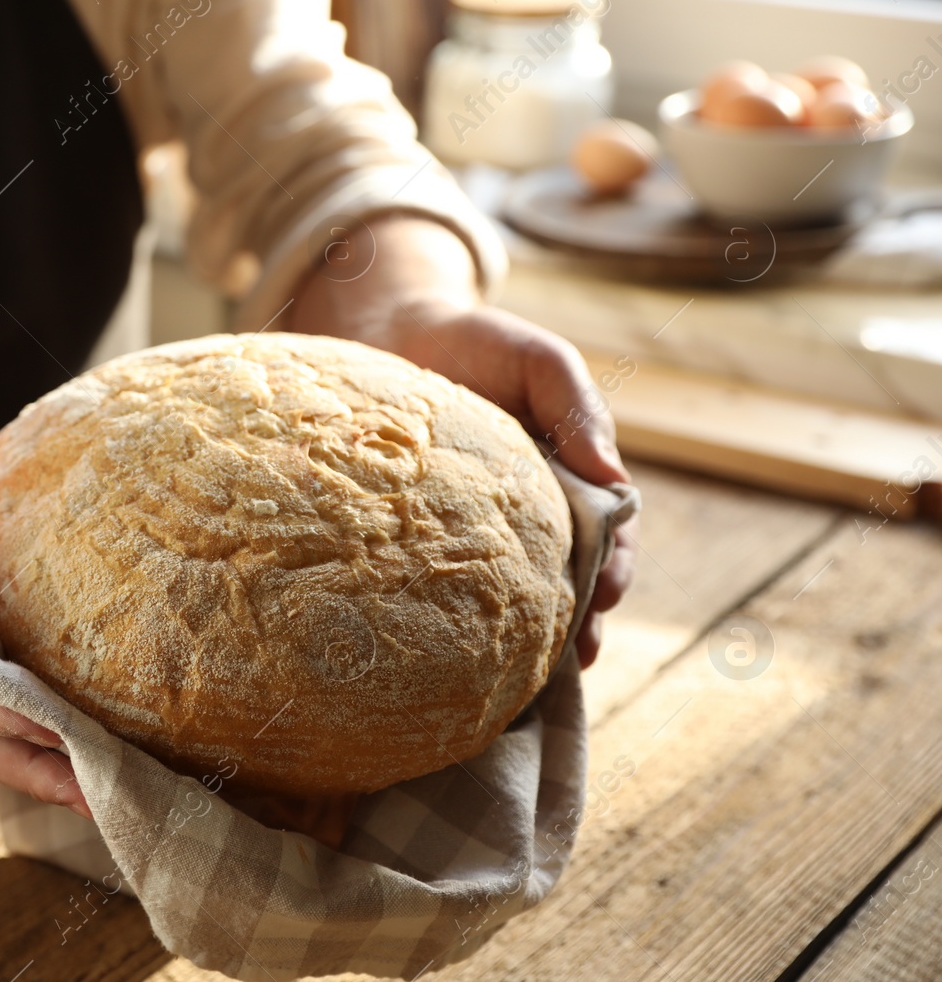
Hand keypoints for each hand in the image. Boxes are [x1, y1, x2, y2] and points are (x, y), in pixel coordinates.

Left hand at [377, 301, 636, 668]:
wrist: (393, 332)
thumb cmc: (478, 344)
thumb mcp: (539, 361)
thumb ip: (577, 408)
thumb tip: (612, 476)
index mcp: (571, 479)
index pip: (608, 537)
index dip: (613, 568)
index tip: (607, 593)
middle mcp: (533, 513)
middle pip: (567, 578)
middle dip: (579, 620)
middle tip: (577, 653)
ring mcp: (481, 529)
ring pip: (514, 592)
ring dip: (529, 633)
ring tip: (531, 674)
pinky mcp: (426, 533)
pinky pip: (444, 583)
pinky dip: (458, 621)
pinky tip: (455, 656)